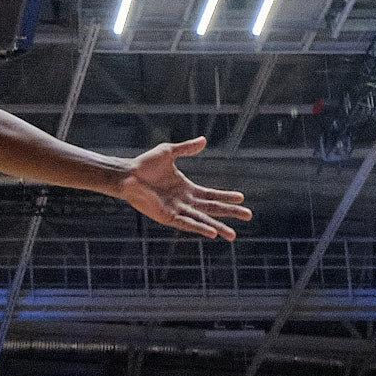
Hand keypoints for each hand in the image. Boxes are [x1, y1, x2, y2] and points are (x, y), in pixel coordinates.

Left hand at [117, 138, 249, 240]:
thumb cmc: (145, 164)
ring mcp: (176, 210)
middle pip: (212, 209)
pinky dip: (199, 228)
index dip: (226, 197)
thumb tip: (204, 140)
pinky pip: (186, 224)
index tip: (242, 198)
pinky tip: (211, 233)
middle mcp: (184, 202)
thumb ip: (187, 148)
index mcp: (186, 189)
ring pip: (201, 221)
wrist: (127, 174)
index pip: (211, 195)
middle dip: (230, 213)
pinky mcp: (167, 216)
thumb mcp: (169, 152)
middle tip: (248, 216)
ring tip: (232, 235)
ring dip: (217, 227)